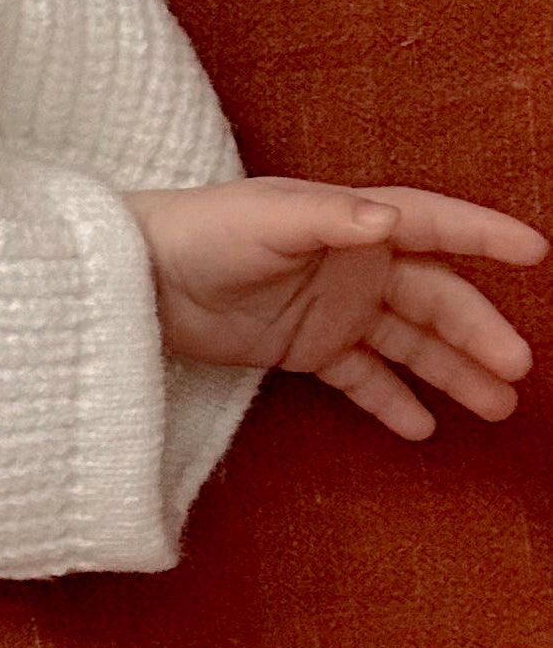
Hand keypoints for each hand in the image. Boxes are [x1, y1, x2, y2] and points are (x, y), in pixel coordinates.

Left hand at [126, 175, 546, 438]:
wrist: (135, 277)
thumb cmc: (199, 231)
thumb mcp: (266, 219)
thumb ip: (330, 219)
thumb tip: (389, 220)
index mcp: (353, 223)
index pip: (434, 225)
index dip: (484, 236)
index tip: (537, 253)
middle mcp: (355, 265)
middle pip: (434, 298)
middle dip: (477, 332)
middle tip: (516, 367)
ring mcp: (333, 309)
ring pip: (410, 343)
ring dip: (452, 372)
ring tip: (496, 406)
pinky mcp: (304, 349)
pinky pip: (361, 378)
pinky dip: (391, 401)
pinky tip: (425, 428)